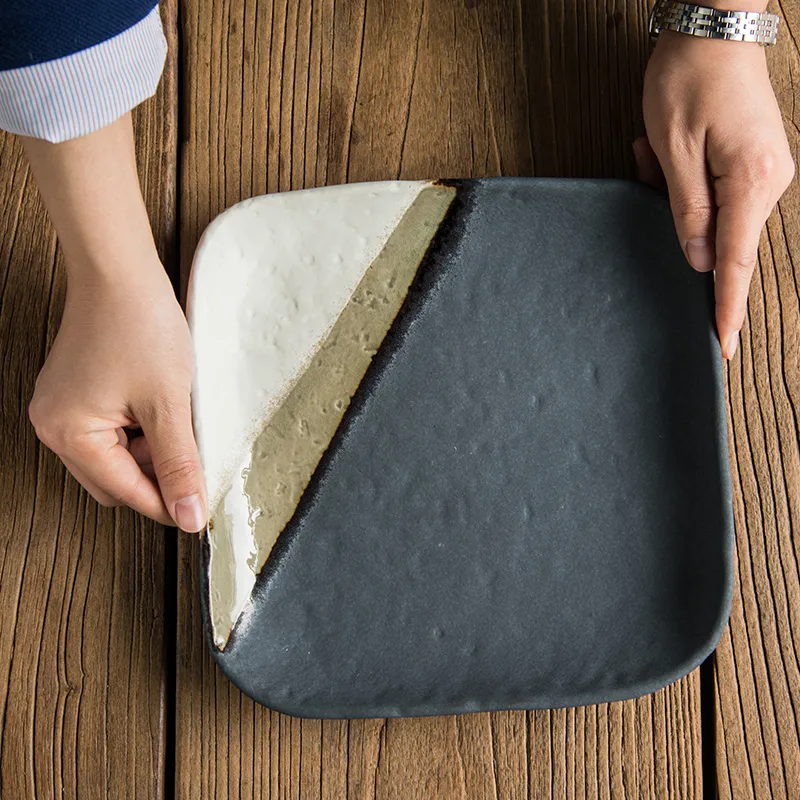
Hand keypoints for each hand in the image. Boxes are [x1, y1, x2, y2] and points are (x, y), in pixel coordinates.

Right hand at [21, 115, 206, 530]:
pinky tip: (166, 412)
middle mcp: (55, 427)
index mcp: (70, 434)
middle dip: (157, 478)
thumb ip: (180, 465)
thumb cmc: (141, 328)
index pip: (125, 492)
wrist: (121, 271)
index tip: (201, 513)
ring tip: (181, 424)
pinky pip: (111, 432)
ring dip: (152, 454)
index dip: (167, 504)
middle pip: (116, 481)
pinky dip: (142, 432)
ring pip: (116, 458)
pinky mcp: (76, 394)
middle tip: (197, 463)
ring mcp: (62, 409)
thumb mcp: (169, 405)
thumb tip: (190, 516)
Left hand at [639, 29, 793, 357]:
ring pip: (707, 213)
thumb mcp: (674, 151)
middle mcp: (768, 181)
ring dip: (670, 189)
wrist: (714, 21)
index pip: (735, 264)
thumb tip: (697, 260)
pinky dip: (678, 177)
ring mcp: (761, 171)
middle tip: (649, 164)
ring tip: (652, 147)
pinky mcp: (749, 161)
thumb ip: (686, 212)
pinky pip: (709, 190)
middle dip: (673, 216)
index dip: (726, 308)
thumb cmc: (690, 78)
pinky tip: (660, 148)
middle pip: (716, 237)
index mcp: (752, 182)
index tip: (724, 345)